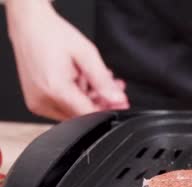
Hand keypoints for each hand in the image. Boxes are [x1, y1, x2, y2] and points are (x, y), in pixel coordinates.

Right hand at [6, 0, 128, 120]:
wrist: (28, 25)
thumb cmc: (51, 34)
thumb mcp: (86, 54)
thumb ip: (102, 80)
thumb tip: (117, 99)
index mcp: (55, 89)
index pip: (88, 113)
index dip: (108, 110)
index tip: (121, 103)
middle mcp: (42, 100)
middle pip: (81, 114)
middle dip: (101, 102)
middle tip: (113, 87)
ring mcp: (37, 102)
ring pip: (73, 111)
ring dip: (90, 98)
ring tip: (99, 79)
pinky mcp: (35, 100)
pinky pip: (62, 106)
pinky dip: (76, 97)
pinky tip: (84, 82)